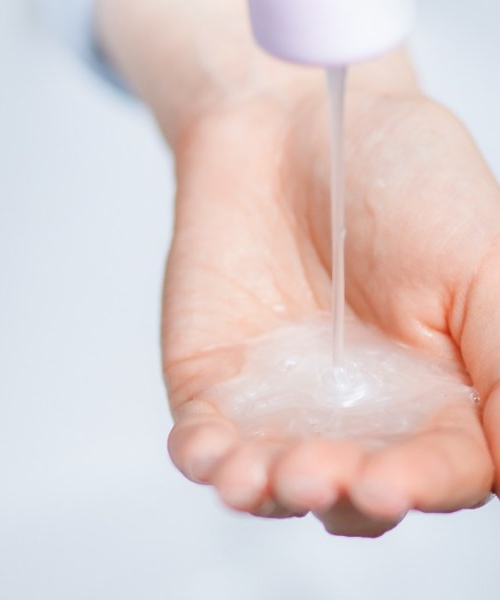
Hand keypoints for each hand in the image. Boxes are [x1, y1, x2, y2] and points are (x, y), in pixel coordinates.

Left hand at [163, 86, 497, 536]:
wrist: (290, 125)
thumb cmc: (399, 178)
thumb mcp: (482, 261)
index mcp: (440, 400)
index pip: (438, 470)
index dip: (417, 485)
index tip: (391, 482)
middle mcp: (359, 418)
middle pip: (349, 491)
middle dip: (334, 493)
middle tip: (319, 474)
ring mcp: (281, 408)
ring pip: (273, 480)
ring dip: (265, 490)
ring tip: (257, 478)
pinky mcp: (214, 386)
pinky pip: (205, 439)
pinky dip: (204, 456)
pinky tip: (208, 455)